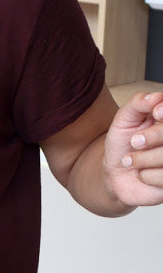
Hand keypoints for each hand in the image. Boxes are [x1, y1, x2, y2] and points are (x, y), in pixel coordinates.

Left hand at [103, 91, 162, 206]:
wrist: (116, 174)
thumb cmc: (123, 144)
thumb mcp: (124, 120)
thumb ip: (138, 104)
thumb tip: (155, 97)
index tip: (155, 113)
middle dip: (153, 136)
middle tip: (134, 141)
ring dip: (143, 159)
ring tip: (130, 160)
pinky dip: (146, 176)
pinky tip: (142, 174)